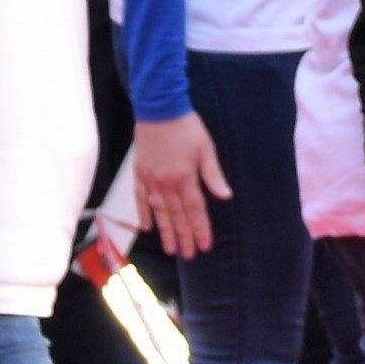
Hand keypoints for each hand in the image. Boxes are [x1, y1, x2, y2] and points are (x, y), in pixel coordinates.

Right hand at [133, 110, 229, 259]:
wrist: (158, 108)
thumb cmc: (187, 127)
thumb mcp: (206, 148)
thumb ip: (213, 175)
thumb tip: (225, 197)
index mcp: (185, 177)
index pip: (195, 210)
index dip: (200, 229)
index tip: (205, 246)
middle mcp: (166, 183)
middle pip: (177, 215)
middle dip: (184, 237)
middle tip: (189, 255)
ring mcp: (150, 179)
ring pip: (159, 211)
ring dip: (165, 231)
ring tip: (171, 249)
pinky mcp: (139, 173)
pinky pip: (140, 198)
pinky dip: (143, 213)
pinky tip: (147, 228)